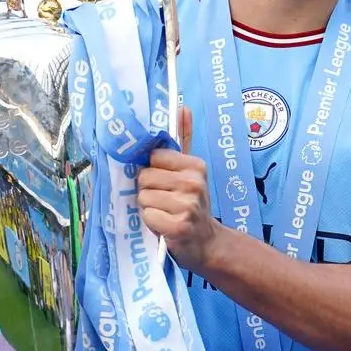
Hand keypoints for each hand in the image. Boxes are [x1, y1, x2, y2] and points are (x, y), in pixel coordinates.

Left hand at [137, 108, 219, 273]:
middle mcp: (194, 183)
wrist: (206, 243)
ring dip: (149, 208)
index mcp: (196, 166)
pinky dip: (151, 223)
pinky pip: (147, 216)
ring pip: (143, 198)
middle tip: (164, 201)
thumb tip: (182, 107)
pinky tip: (164, 226)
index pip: (153, 157)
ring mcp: (187, 206)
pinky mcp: (178, 227)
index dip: (153, 171)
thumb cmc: (192, 204)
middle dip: (148, 191)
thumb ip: (184, 138)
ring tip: (165, 213)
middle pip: (144, 178)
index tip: (165, 182)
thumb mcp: (192, 171)